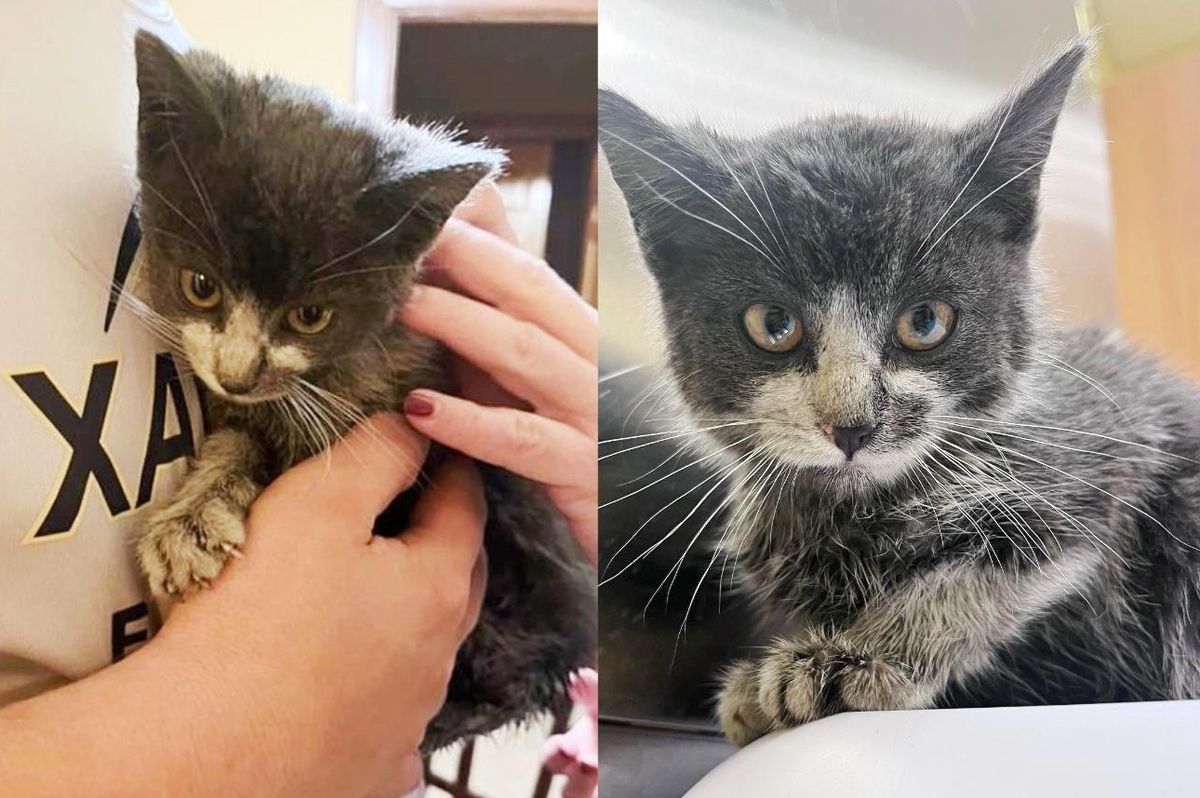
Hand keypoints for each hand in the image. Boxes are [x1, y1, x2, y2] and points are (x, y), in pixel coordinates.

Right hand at [0, 414, 486, 797]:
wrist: (206, 753)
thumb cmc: (260, 617)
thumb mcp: (316, 508)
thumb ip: (374, 456)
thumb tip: (413, 426)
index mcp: (438, 586)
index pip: (465, 506)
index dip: (451, 468)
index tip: (436, 447)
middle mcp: (441, 656)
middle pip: (460, 580)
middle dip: (444, 541)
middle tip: (414, 513)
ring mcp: (413, 721)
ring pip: (428, 652)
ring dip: (413, 620)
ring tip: (376, 597)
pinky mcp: (378, 769)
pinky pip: (395, 723)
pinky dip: (383, 696)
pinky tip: (356, 689)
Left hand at [399, 184, 598, 565]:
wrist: (651, 535)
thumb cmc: (589, 459)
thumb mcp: (545, 393)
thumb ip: (504, 345)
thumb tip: (441, 291)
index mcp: (587, 341)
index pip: (530, 276)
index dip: (477, 242)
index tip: (424, 214)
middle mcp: (596, 366)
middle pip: (530, 296)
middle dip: (467, 259)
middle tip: (406, 236)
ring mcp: (594, 417)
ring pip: (524, 354)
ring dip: (460, 323)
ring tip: (402, 304)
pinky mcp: (585, 473)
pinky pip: (522, 441)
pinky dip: (470, 421)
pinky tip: (420, 410)